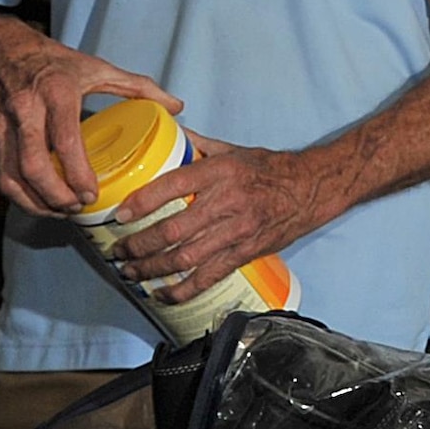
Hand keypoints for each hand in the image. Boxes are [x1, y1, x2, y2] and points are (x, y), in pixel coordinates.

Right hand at [0, 17, 182, 217]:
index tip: (92, 193)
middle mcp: (25, 109)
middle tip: (78, 207)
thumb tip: (176, 106)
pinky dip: (19, 195)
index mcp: (55, 91)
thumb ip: (137, 86)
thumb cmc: (50, 60)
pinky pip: (0, 175)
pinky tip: (39, 201)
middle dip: (56, 196)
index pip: (64, 141)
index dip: (78, 174)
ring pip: (11, 176)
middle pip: (33, 166)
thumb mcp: (96, 67)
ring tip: (61, 210)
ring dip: (36, 202)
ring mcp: (1, 125)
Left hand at [109, 132, 327, 299]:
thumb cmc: (270, 169)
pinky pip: (208, 276)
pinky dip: (182, 289)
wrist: (311, 189)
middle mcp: (226, 201)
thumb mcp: (233, 150)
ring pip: (185, 257)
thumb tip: (166, 135)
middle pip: (172, 229)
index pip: (172, 186)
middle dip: (138, 244)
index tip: (121, 215)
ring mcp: (236, 231)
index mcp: (220, 171)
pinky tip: (162, 293)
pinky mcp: (245, 252)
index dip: (142, 203)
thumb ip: (198, 145)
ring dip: (152, 268)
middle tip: (117, 250)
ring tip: (131, 271)